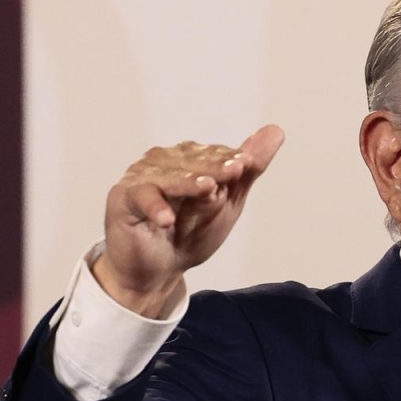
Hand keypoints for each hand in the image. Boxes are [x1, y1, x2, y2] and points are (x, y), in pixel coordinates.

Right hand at [97, 125, 284, 316]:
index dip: (230, 159)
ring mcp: (142, 178)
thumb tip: (276, 131)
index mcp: (189, 159)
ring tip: (207, 188)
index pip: (213, 155)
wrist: (162, 269)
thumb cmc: (193, 230)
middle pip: (191, 162)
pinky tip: (166, 219)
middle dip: (213, 167)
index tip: (247, 164)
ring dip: (187, 183)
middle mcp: (164, 162)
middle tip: (235, 171)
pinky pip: (140, 198)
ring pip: (167, 177)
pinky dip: (154, 206)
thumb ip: (249, 169)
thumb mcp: (228, 201)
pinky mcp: (124, 199)